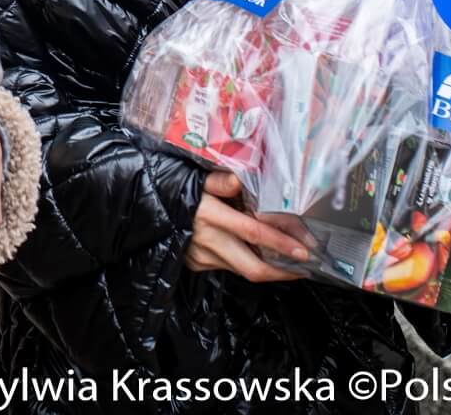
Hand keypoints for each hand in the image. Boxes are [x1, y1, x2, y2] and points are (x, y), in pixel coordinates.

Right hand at [184, 171, 311, 281]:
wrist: (147, 210)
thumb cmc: (176, 190)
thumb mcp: (197, 179)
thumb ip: (219, 180)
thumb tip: (239, 179)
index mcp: (210, 214)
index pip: (253, 232)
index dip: (280, 242)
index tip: (303, 249)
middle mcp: (207, 240)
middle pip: (252, 266)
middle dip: (282, 271)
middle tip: (303, 267)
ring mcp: (202, 257)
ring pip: (242, 269)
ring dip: (267, 267)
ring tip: (287, 260)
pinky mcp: (197, 264)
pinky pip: (228, 266)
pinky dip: (246, 261)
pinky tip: (258, 255)